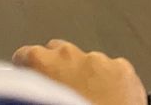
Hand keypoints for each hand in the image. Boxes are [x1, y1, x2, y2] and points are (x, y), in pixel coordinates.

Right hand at [13, 41, 145, 104]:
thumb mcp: (38, 102)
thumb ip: (35, 90)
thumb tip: (35, 92)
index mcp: (42, 63)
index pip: (26, 54)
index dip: (28, 68)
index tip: (29, 76)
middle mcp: (68, 54)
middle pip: (60, 50)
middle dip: (60, 66)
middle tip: (64, 90)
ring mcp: (99, 59)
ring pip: (90, 60)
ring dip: (88, 74)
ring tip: (90, 98)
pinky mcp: (123, 69)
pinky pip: (115, 69)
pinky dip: (111, 81)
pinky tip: (111, 98)